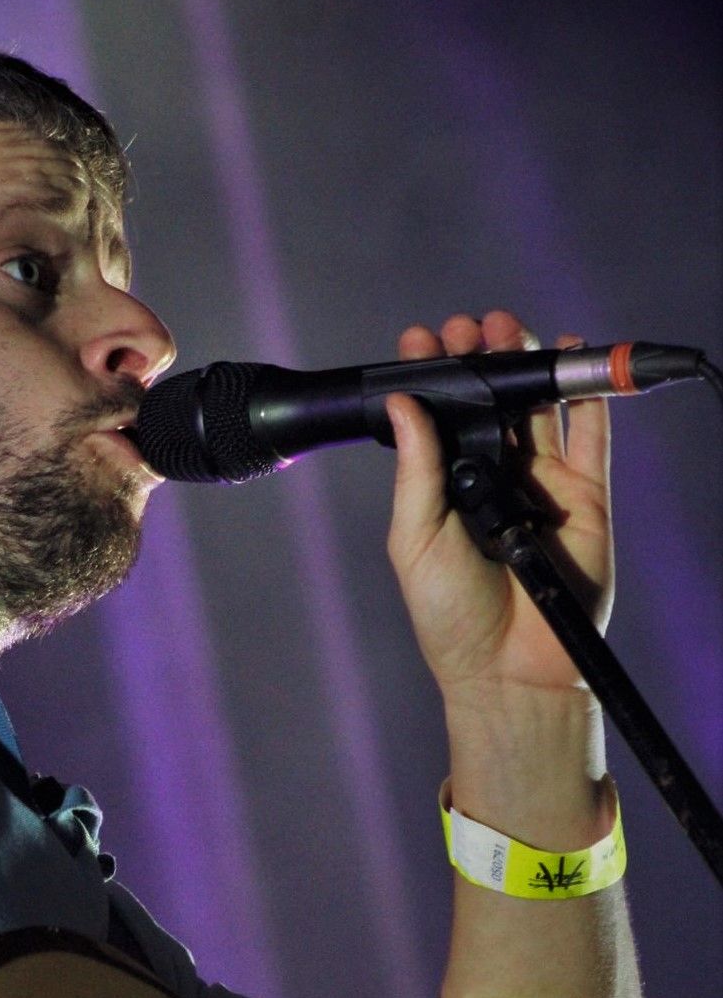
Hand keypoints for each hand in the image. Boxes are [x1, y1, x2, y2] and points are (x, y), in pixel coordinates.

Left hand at [385, 308, 612, 704]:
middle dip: (477, 357)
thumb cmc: (451, 616)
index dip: (430, 377)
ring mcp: (542, 484)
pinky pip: (591, 435)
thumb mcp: (413, 538)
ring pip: (536, 407)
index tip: (417, 342)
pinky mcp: (586, 496)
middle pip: (490, 401)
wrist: (510, 670)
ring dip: (521, 362)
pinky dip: (587, 394)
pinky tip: (570, 353)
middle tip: (465, 327)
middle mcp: (493, 478)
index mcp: (446, 486)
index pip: (439, 418)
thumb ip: (416, 469)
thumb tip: (405, 404)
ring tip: (504, 327)